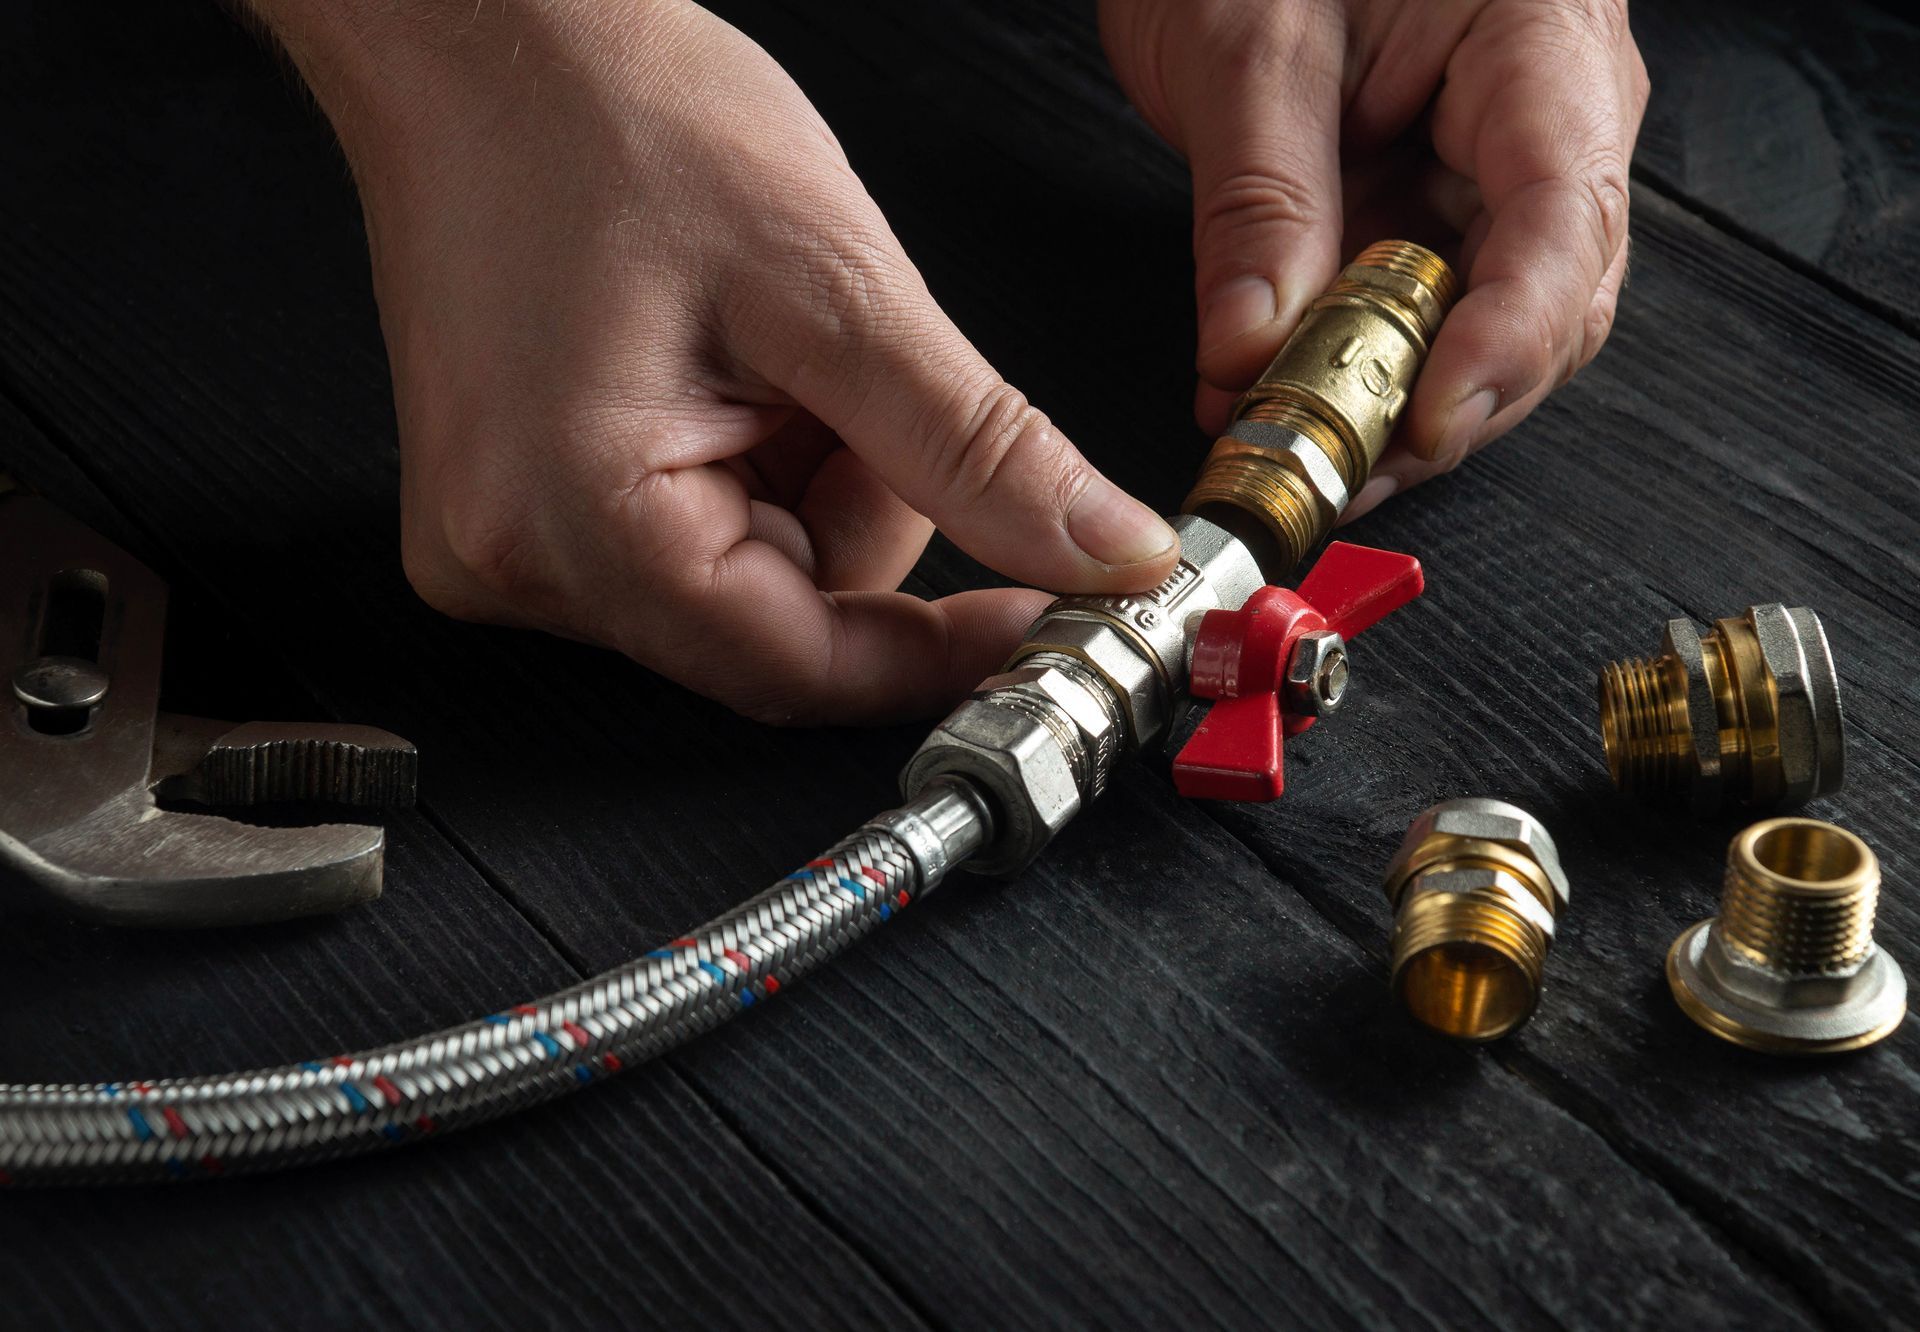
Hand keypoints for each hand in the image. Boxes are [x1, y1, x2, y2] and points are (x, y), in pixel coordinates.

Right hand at [253, 0, 1177, 722]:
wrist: (488, 38)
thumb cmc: (615, 118)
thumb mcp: (838, 289)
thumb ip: (980, 450)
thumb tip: (1100, 554)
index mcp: (578, 526)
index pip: (805, 673)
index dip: (945, 651)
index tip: (1046, 607)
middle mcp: (519, 560)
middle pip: (784, 629)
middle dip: (859, 508)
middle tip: (845, 376)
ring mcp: (511, 539)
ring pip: (754, 582)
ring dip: (811, 477)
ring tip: (766, 346)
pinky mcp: (524, 508)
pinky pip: (696, 540)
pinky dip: (757, 463)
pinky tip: (727, 366)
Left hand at [1101, 0, 1648, 517]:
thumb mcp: (1246, 45)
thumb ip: (1258, 202)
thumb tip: (1252, 351)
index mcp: (1540, 39)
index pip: (1560, 218)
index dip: (1504, 340)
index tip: (1428, 420)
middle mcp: (1544, 114)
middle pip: (1540, 301)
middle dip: (1440, 402)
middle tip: (1335, 467)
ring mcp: (1488, 167)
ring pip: (1477, 326)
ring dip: (1388, 407)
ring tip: (1295, 452)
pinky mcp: (1429, 205)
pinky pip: (1412, 314)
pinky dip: (1348, 375)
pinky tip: (1279, 407)